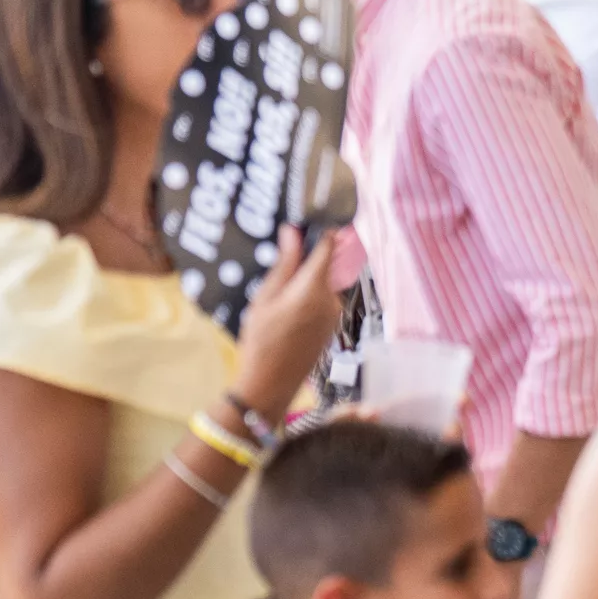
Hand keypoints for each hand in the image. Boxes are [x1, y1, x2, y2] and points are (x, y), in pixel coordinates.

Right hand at [233, 226, 346, 418]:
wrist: (271, 383)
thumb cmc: (261, 341)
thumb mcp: (264, 299)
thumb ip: (284, 264)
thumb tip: (293, 232)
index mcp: (314, 288)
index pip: (329, 245)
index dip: (323, 227)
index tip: (313, 214)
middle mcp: (332, 297)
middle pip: (327, 262)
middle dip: (310, 253)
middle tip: (286, 246)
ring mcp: (336, 312)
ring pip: (325, 280)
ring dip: (309, 275)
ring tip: (281, 282)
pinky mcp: (334, 323)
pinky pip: (325, 297)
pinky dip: (312, 292)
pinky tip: (289, 302)